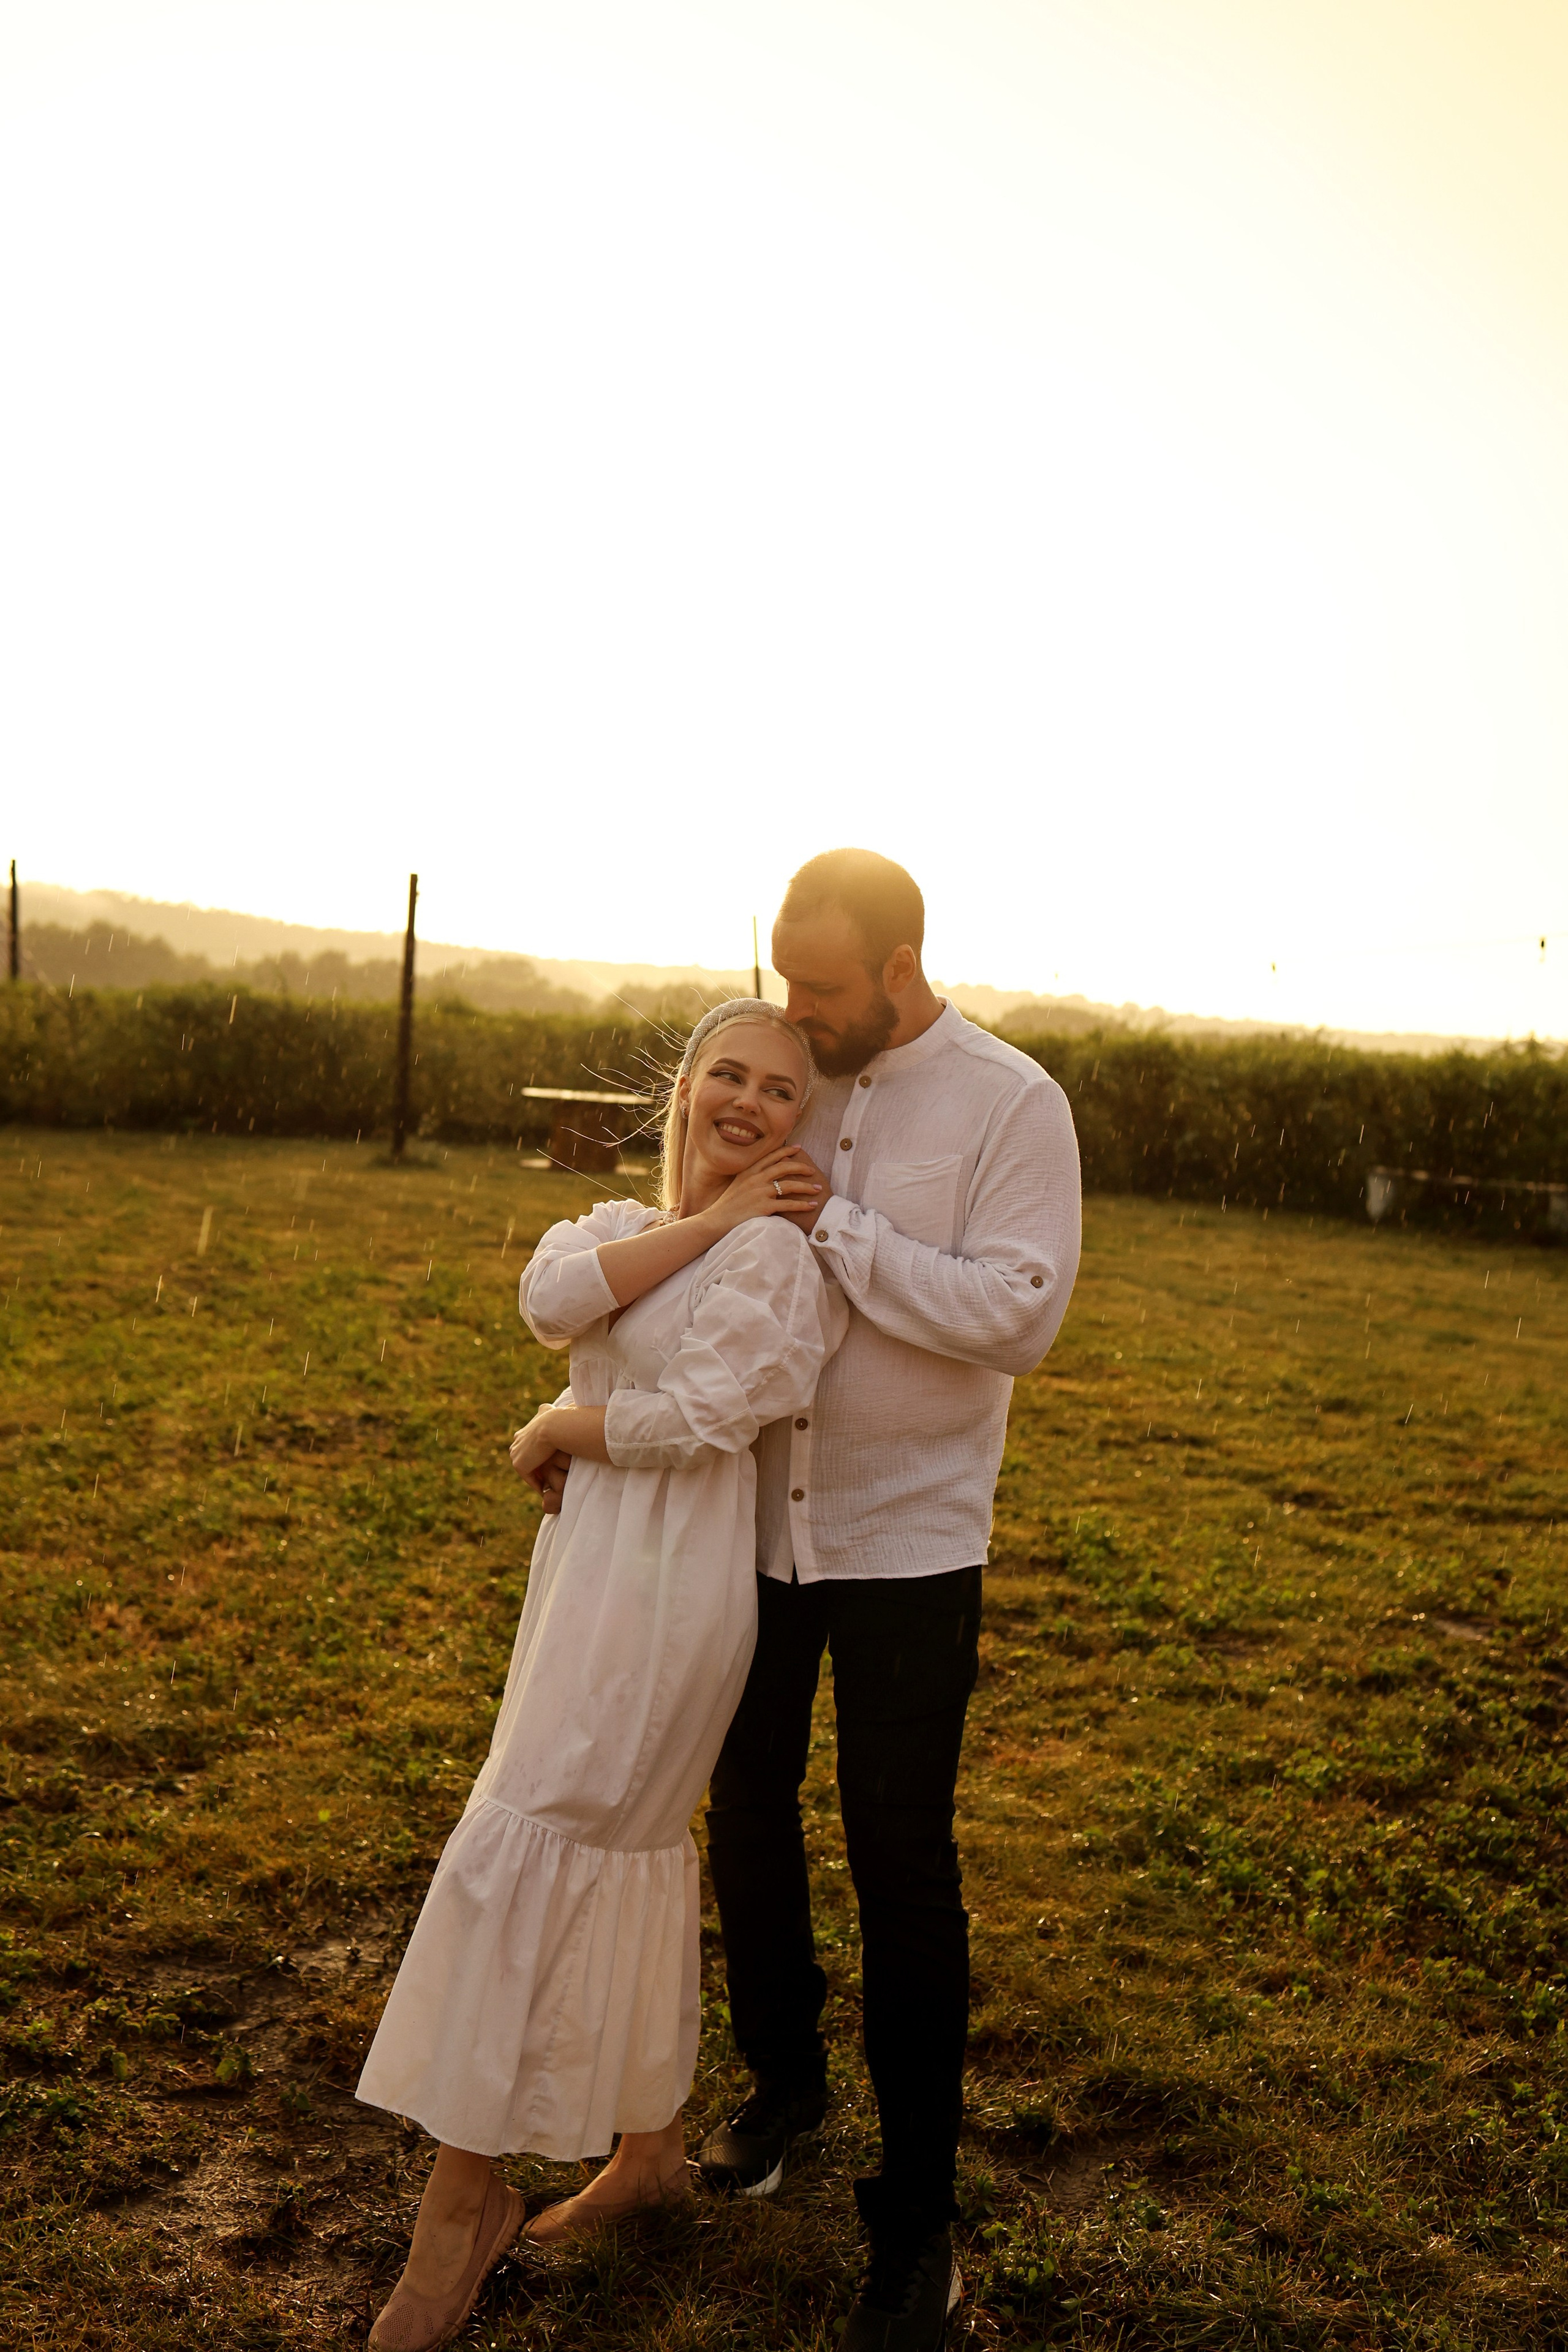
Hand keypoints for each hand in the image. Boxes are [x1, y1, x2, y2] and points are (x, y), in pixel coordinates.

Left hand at [509, 1413, 571, 1510]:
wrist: (552, 1426)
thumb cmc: (555, 1418)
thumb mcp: (547, 1410)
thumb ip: (545, 1410)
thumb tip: (545, 1407)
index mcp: (521, 1434)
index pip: (528, 1448)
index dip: (539, 1456)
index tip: (550, 1464)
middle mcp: (515, 1444)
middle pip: (526, 1461)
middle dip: (536, 1469)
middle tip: (550, 1478)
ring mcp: (516, 1455)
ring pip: (528, 1470)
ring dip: (538, 1478)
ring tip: (550, 1486)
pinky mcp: (519, 1465)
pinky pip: (530, 1479)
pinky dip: (539, 1485)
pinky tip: (549, 1489)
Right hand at [706, 1144, 824, 1235]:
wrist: (716, 1220)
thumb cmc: (728, 1204)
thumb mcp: (737, 1183)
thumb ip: (750, 1176)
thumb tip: (763, 1173)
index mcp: (749, 1170)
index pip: (771, 1156)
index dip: (786, 1151)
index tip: (798, 1148)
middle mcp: (756, 1178)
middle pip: (784, 1167)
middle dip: (801, 1167)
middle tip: (812, 1170)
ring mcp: (760, 1192)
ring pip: (790, 1185)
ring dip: (806, 1187)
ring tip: (818, 1189)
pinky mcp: (764, 1206)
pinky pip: (789, 1204)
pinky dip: (802, 1205)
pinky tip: (812, 1205)